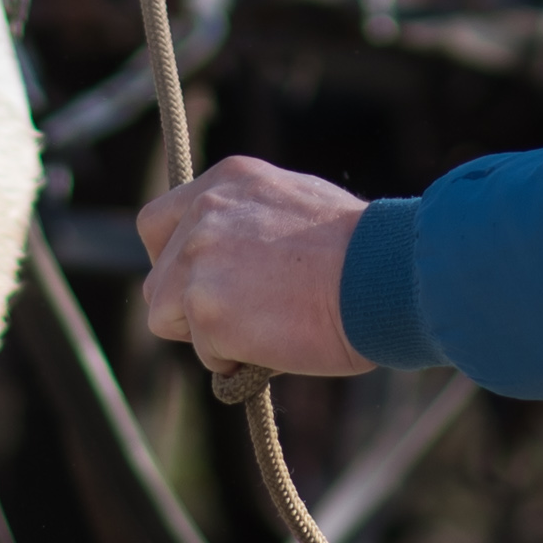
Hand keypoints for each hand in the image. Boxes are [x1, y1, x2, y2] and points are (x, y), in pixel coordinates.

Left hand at [137, 156, 374, 379]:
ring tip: (265, 330)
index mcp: (227, 180)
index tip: (201, 282)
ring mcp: (198, 260)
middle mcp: (204, 213)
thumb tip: (235, 259)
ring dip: (207, 335)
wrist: (384, 275)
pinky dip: (233, 361)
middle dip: (188, 305)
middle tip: (241, 317)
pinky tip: (276, 344)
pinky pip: (204, 353)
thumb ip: (251, 221)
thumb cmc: (362, 252)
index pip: (157, 222)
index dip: (174, 260)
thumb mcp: (297, 204)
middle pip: (158, 278)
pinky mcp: (204, 309)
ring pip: (166, 317)